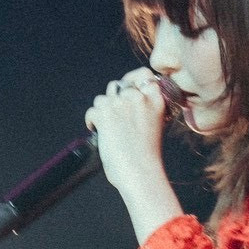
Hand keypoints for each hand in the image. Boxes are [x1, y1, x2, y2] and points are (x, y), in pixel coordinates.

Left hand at [85, 68, 182, 245]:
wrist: (140, 173)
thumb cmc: (148, 157)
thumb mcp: (154, 126)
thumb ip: (143, 110)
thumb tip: (123, 100)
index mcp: (156, 100)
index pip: (143, 75)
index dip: (132, 80)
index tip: (127, 88)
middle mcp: (138, 97)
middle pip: (118, 86)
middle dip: (114, 100)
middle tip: (115, 118)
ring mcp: (120, 104)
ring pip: (102, 98)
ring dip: (102, 111)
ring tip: (108, 129)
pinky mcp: (105, 114)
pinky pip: (92, 111)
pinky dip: (92, 122)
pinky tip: (98, 133)